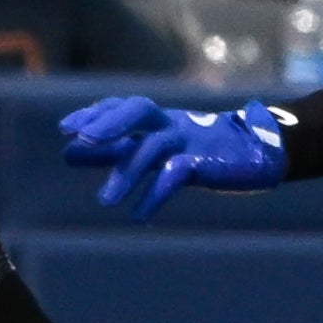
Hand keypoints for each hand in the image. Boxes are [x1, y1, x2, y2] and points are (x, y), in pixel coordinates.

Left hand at [58, 96, 287, 217]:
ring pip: (154, 147)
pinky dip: (155, 194)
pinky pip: (176, 174)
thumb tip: (70, 153)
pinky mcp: (205, 162)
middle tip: (81, 143)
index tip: (65, 129)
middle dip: (110, 124)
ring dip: (127, 172)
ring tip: (104, 201)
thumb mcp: (156, 149)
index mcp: (158, 119)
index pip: (123, 107)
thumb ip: (118, 150)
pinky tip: (139, 215)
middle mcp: (171, 124)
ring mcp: (189, 140)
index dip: (95, 114)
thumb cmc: (199, 151)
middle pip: (138, 110)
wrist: (257, 151)